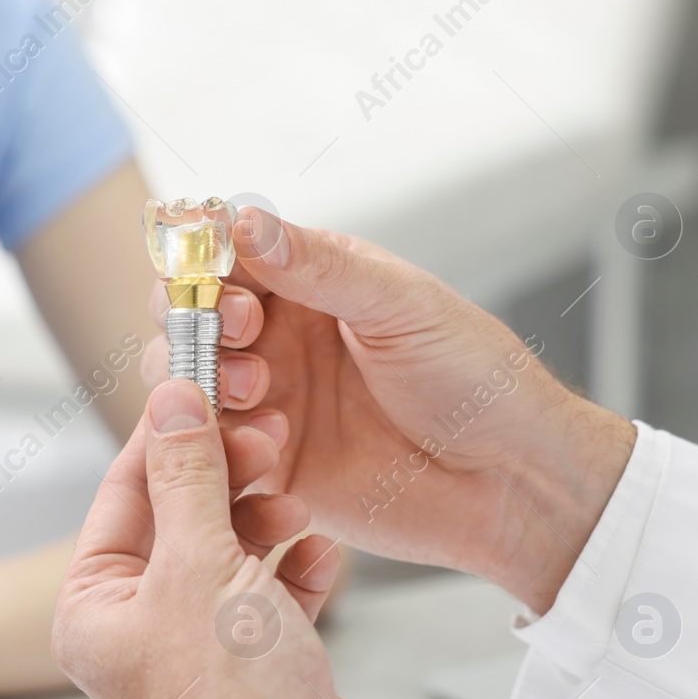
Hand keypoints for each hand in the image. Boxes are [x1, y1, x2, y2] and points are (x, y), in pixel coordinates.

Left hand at [54, 380, 380, 698]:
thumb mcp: (200, 564)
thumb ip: (187, 475)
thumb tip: (170, 400)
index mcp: (92, 605)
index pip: (123, 491)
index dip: (168, 433)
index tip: (204, 384)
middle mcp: (134, 624)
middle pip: (178, 515)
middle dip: (227, 478)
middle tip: (266, 441)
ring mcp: (192, 644)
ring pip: (227, 548)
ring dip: (266, 521)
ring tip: (296, 512)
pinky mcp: (248, 661)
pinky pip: (267, 590)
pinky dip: (293, 569)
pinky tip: (316, 561)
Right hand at [148, 210, 634, 610]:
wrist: (510, 478)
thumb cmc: (475, 379)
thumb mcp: (401, 304)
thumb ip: (319, 265)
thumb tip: (244, 220)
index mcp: (310, 284)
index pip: (227, 256)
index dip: (207, 258)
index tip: (217, 269)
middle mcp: (280, 340)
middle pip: (190, 316)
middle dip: (197, 317)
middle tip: (242, 329)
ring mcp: (269, 404)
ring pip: (187, 383)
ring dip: (206, 379)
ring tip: (259, 388)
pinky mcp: (267, 468)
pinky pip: (210, 452)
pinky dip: (220, 444)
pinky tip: (272, 444)